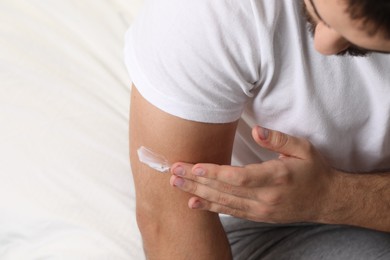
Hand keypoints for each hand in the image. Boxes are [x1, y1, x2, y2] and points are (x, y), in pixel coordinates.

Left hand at [169, 126, 339, 222]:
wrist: (326, 200)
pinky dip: (211, 208)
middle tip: (173, 173)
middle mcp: (266, 197)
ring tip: (176, 185)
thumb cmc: (314, 171)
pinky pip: (231, 212)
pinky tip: (194, 204)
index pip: (239, 177)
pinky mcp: (258, 215)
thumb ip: (278, 139)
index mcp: (276, 176)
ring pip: (224, 203)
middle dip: (196, 181)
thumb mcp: (303, 148)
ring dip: (198, 194)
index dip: (214, 173)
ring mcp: (261, 209)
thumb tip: (256, 130)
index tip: (193, 167)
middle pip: (225, 190)